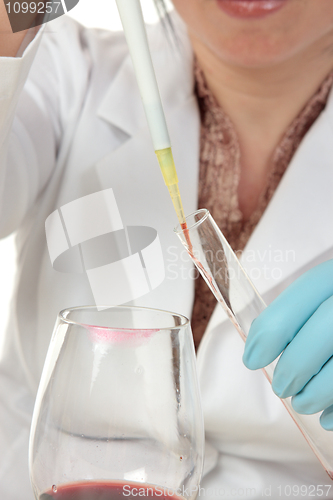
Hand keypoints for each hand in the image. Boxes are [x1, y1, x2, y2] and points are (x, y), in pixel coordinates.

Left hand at [243, 259, 332, 430]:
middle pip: (327, 326)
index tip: (252, 358)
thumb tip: (257, 348)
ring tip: (302, 403)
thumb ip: (300, 312)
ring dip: (318, 391)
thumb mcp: (323, 295)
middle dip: (296, 364)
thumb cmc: (331, 308)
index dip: (270, 331)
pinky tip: (328, 417)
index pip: (301, 296)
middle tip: (281, 388)